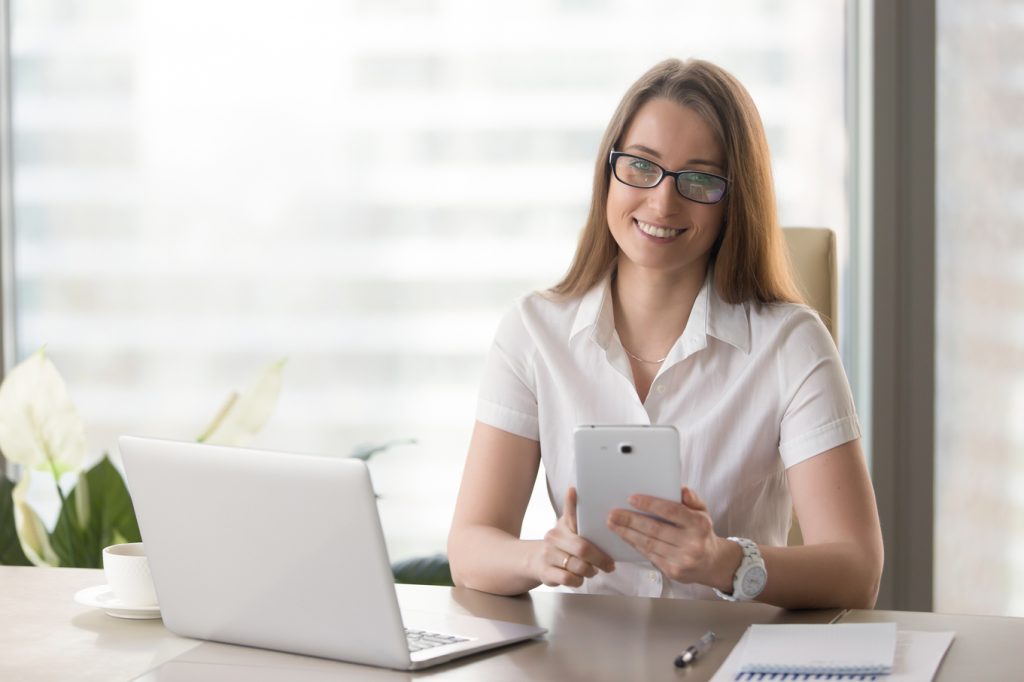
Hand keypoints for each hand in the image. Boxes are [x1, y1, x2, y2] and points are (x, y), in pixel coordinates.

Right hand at [532, 487, 614, 587]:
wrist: (535, 560)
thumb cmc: (562, 545)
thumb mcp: (568, 529)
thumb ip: (580, 519)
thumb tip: (590, 500)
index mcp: (563, 525)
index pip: (569, 512)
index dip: (571, 502)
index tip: (574, 490)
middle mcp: (554, 537)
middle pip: (582, 548)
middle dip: (600, 558)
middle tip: (609, 565)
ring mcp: (548, 554)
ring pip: (578, 565)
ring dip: (590, 571)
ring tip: (592, 570)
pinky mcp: (546, 571)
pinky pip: (569, 578)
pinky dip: (579, 580)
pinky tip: (579, 577)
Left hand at [607, 487, 739, 590]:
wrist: (711, 563)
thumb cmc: (701, 532)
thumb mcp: (702, 512)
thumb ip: (692, 498)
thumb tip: (681, 489)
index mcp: (699, 524)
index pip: (671, 511)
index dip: (650, 504)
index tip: (631, 498)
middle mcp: (692, 543)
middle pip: (655, 529)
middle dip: (631, 520)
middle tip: (613, 513)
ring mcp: (682, 560)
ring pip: (649, 544)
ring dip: (627, 533)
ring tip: (613, 524)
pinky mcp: (673, 572)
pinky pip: (649, 555)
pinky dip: (634, 544)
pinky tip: (625, 536)